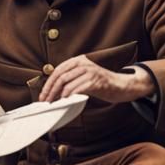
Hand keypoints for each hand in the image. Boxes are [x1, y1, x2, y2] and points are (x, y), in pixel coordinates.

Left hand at [39, 57, 154, 102]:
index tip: (43, 94)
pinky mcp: (95, 81)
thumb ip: (71, 79)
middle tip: (46, 101)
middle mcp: (83, 64)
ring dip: (58, 96)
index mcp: (78, 61)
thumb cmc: (101, 84)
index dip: (48, 83)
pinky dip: (69, 97)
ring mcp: (90, 72)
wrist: (121, 86)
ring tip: (54, 104)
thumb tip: (53, 90)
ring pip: (67, 84)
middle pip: (60, 77)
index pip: (58, 71)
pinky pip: (77, 89)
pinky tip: (66, 102)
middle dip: (50, 91)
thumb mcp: (84, 77)